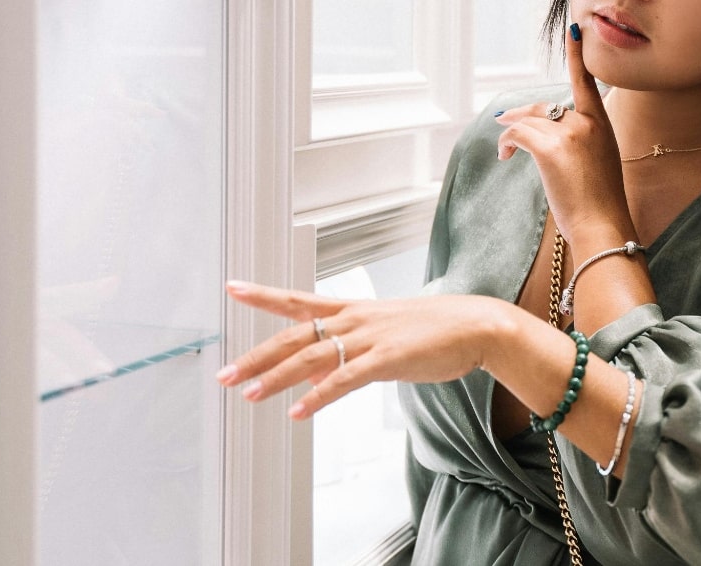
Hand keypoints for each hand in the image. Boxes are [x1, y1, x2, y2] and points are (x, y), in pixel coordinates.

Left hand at [216, 280, 511, 418]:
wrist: (477, 325)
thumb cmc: (434, 332)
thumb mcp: (383, 339)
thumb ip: (346, 356)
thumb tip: (314, 378)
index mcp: (353, 310)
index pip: (298, 301)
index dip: (263, 295)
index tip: (232, 288)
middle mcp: (355, 319)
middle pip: (294, 336)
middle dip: (256, 356)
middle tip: (224, 374)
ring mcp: (370, 337)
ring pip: (312, 357)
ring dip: (277, 377)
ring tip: (249, 394)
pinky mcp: (388, 358)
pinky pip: (345, 379)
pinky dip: (318, 397)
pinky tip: (298, 412)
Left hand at [495, 25, 636, 248]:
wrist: (601, 226)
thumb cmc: (600, 203)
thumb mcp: (599, 162)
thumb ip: (581, 140)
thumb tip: (549, 137)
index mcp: (602, 124)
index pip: (587, 81)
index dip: (577, 54)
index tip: (574, 28)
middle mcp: (586, 123)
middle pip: (544, 106)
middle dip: (520, 114)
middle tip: (503, 123)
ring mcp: (570, 134)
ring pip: (528, 122)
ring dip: (511, 135)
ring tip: (506, 152)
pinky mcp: (551, 150)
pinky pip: (518, 135)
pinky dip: (507, 144)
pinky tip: (506, 156)